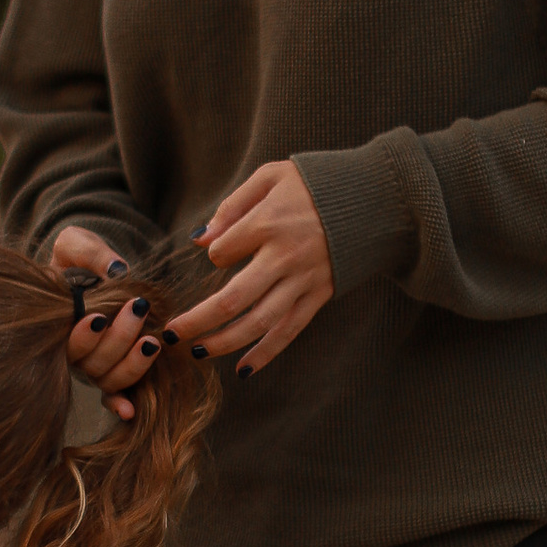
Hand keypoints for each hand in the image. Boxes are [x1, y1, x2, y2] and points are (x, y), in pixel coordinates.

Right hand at [52, 221, 164, 424]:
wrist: (89, 264)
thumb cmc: (77, 255)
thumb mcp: (76, 243)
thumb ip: (91, 253)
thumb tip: (119, 271)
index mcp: (59, 323)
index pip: (67, 342)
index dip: (83, 338)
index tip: (100, 316)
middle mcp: (74, 350)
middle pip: (92, 364)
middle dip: (118, 340)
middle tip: (139, 308)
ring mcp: (95, 363)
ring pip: (108, 380)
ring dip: (131, 366)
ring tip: (152, 342)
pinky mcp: (115, 368)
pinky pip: (115, 393)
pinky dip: (121, 404)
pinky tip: (131, 411)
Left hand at [169, 161, 335, 374]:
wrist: (376, 198)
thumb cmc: (316, 183)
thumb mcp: (271, 176)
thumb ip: (232, 206)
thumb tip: (200, 239)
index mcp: (269, 223)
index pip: (222, 253)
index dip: (214, 255)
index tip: (219, 252)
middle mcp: (285, 257)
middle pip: (232, 300)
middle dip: (197, 321)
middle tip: (170, 335)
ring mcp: (304, 281)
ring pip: (259, 323)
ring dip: (224, 342)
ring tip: (196, 352)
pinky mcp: (320, 296)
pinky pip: (290, 331)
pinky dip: (266, 353)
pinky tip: (244, 369)